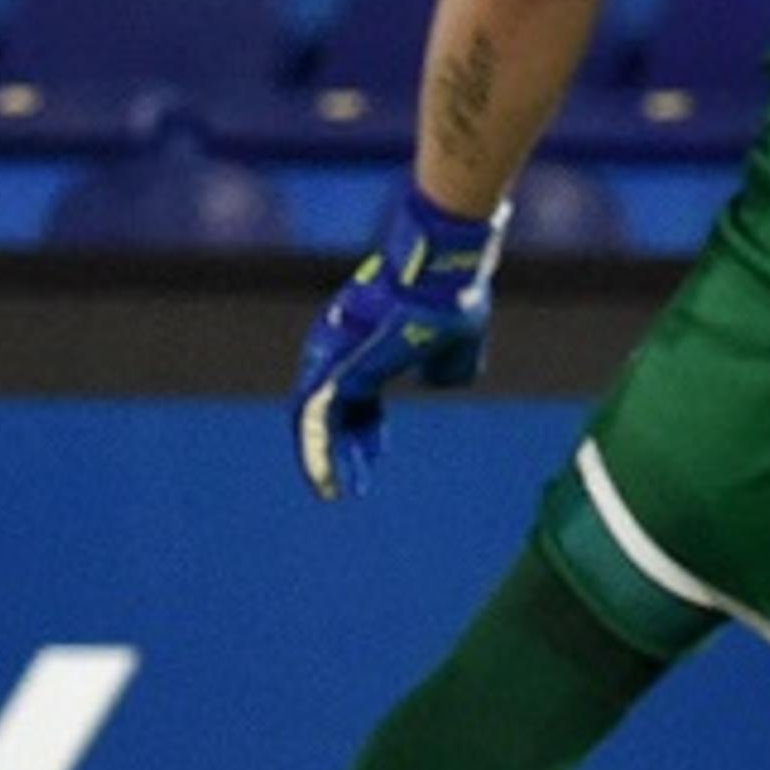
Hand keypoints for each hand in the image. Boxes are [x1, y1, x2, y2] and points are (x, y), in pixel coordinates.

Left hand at [292, 184, 512, 500]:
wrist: (442, 278)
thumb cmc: (452, 300)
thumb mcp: (456, 345)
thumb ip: (445, 365)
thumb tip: (436, 380)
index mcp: (369, 342)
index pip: (357, 391)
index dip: (367, 426)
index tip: (380, 455)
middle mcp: (342, 347)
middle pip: (333, 405)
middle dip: (346, 447)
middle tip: (355, 483)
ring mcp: (332, 357)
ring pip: (314, 418)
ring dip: (325, 458)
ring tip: (334, 492)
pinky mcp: (331, 370)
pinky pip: (312, 421)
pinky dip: (317, 453)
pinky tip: (329, 482)